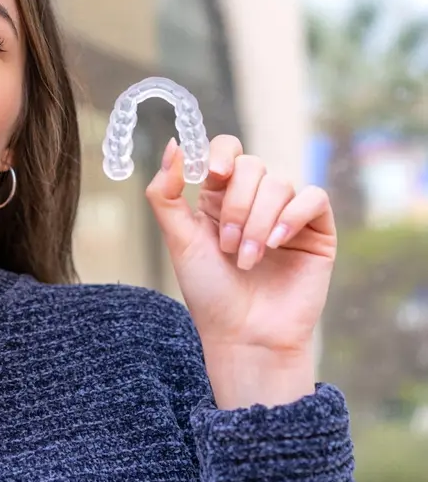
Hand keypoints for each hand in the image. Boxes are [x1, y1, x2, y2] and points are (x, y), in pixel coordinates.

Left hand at [144, 135, 336, 408]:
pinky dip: (292, 216)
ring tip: (246, 259)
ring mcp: (287, 214)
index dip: (220, 154)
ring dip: (257, 221)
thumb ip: (166, 194)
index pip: (226, 150)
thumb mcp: (178, 239)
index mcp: (219, 196)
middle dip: (235, 205)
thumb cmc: (209, 291)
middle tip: (226, 246)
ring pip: (279, 183)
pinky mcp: (316, 231)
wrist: (245, 335)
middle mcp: (254, 200)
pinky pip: (313, 198)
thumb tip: (174, 146)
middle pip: (251, 166)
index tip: (212, 173)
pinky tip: (276, 243)